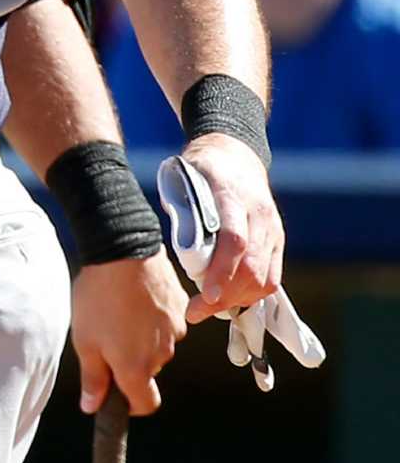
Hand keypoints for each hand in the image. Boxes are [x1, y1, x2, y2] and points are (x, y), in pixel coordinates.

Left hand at [72, 253, 188, 414]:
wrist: (122, 251)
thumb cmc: (98, 295)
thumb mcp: (84, 340)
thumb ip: (92, 378)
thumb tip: (91, 406)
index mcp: (136, 368)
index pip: (146, 403)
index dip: (131, 403)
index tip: (117, 392)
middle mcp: (162, 354)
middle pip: (149, 369)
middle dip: (130, 359)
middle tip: (106, 332)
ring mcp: (175, 330)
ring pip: (158, 343)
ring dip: (142, 335)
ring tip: (118, 308)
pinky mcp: (181, 306)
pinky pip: (166, 320)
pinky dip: (152, 314)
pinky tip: (134, 295)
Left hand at [176, 135, 284, 319]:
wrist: (236, 152)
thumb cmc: (202, 168)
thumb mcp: (185, 180)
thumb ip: (185, 214)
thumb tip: (186, 257)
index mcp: (232, 195)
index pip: (234, 240)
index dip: (222, 271)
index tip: (205, 294)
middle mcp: (259, 214)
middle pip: (252, 266)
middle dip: (226, 296)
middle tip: (196, 311)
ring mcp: (273, 228)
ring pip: (265, 277)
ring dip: (238, 299)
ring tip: (209, 307)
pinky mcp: (278, 240)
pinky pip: (272, 276)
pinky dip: (252, 294)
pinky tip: (230, 299)